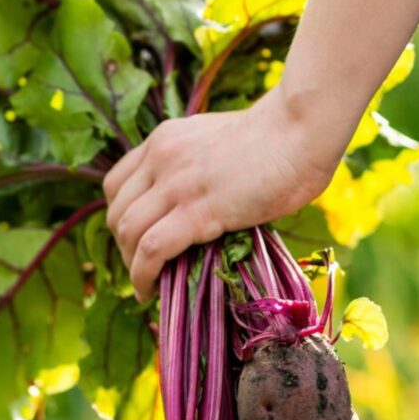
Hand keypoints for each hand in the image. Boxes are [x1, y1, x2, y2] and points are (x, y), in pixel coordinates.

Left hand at [103, 87, 342, 300]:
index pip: (117, 184)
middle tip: (141, 267)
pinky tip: (149, 291)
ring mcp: (176, 184)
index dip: (119, 217)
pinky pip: (152, 249)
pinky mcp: (197, 210)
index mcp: (163, 140)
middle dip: (122, 246)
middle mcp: (160, 159)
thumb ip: (197, 167)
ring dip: (130, 265)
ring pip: (128, 232)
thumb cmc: (280, 137)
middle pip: (117, 211)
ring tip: (145, 285)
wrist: (302, 128)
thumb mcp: (218, 144)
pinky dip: (142, 275)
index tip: (133, 239)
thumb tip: (201, 202)